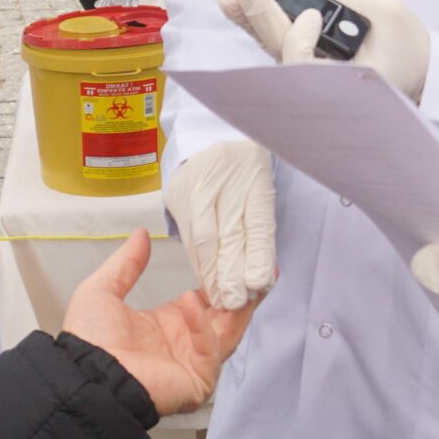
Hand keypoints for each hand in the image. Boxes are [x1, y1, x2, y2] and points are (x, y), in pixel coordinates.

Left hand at [62, 231, 259, 416]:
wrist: (87, 375)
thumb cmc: (90, 340)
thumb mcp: (103, 290)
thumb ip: (126, 263)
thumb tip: (141, 234)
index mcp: (165, 324)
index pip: (202, 302)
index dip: (216, 283)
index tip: (228, 260)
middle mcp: (183, 343)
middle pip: (224, 318)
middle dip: (239, 294)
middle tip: (253, 269)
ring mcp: (193, 363)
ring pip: (228, 333)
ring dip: (237, 308)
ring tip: (243, 281)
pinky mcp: (197, 379)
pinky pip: (210, 350)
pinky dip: (203, 326)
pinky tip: (190, 303)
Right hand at [162, 139, 275, 310]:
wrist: (209, 137)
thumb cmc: (243, 168)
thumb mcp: (260, 187)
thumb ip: (261, 230)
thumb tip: (262, 276)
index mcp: (252, 169)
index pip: (256, 221)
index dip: (257, 256)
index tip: (258, 285)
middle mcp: (222, 175)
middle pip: (227, 233)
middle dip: (231, 272)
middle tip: (237, 301)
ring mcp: (195, 183)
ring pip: (203, 238)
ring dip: (212, 273)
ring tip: (221, 297)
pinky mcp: (175, 193)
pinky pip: (188, 236)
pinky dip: (199, 260)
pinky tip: (206, 278)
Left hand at [220, 0, 431, 101]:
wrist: (421, 72)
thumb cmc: (408, 45)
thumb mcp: (387, 12)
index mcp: (350, 83)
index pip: (308, 68)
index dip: (300, 41)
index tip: (312, 16)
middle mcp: (324, 87)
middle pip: (283, 54)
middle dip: (261, 18)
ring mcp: (312, 81)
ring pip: (276, 50)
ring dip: (252, 21)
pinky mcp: (306, 69)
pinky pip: (279, 47)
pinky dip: (261, 25)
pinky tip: (240, 5)